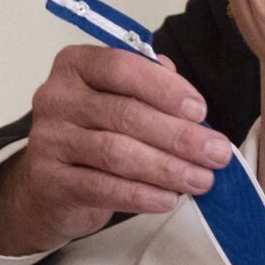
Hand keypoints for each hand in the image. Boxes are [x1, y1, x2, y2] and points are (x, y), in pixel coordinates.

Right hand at [0, 46, 234, 256]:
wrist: (48, 186)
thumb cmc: (96, 133)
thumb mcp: (121, 100)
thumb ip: (153, 88)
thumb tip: (192, 102)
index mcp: (76, 66)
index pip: (121, 66)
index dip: (164, 88)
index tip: (201, 111)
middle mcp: (55, 97)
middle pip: (125, 114)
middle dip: (179, 136)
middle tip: (216, 153)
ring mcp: (48, 139)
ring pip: (116, 152)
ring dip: (167, 168)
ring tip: (201, 180)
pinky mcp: (49, 180)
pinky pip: (102, 187)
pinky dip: (141, 195)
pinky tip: (168, 199)